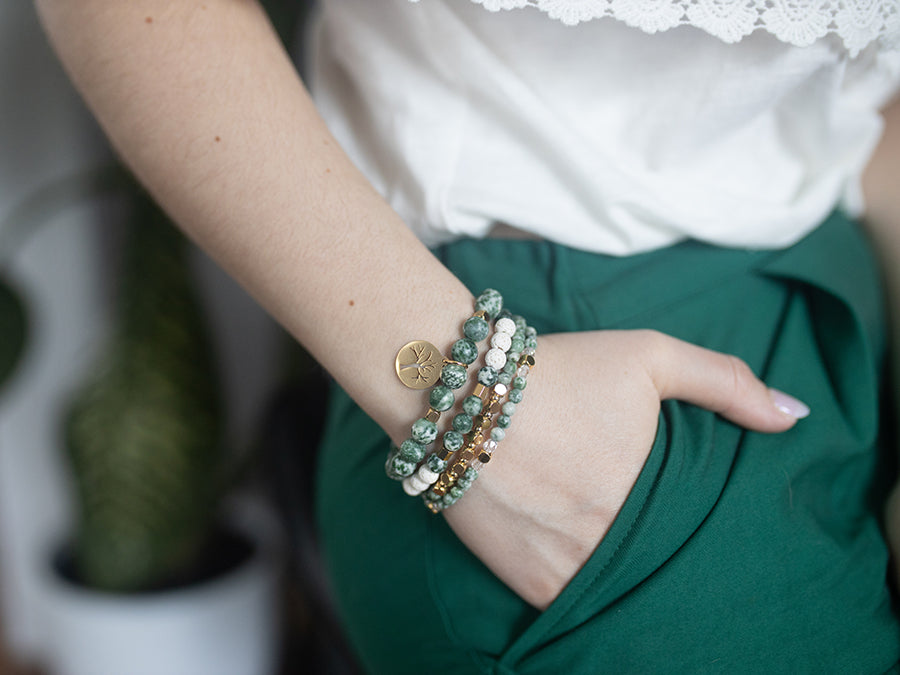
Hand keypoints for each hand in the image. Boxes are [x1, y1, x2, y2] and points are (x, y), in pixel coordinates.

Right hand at [442, 330, 808, 608]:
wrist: (458, 393)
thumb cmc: (558, 372)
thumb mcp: (647, 357)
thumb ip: (725, 382)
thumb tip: (794, 416)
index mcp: (652, 494)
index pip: (702, 532)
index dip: (700, 524)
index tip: (688, 508)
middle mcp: (612, 542)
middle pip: (661, 563)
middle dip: (662, 547)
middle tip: (643, 516)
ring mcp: (569, 571)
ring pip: (621, 589)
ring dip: (624, 568)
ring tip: (611, 534)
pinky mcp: (530, 585)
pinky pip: (575, 604)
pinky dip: (584, 585)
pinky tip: (579, 549)